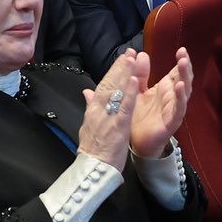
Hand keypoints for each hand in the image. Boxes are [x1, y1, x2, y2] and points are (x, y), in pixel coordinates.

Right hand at [78, 52, 140, 168]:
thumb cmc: (92, 151)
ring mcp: (108, 117)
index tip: (121, 59)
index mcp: (93, 110)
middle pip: (109, 84)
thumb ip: (89, 107)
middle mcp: (99, 110)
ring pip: (116, 91)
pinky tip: (134, 80)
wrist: (93, 168)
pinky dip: (129, 92)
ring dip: (124, 73)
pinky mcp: (118, 125)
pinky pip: (124, 106)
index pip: (103, 85)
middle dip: (120, 67)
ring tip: (132, 58)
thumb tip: (87, 92)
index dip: (113, 71)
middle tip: (129, 52)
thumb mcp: (87, 125)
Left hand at [127, 47, 192, 157]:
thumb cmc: (138, 117)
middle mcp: (172, 97)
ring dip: (185, 78)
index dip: (181, 61)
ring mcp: (173, 109)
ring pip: (184, 92)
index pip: (177, 72)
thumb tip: (140, 54)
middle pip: (184, 78)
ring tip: (183, 65)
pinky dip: (180, 98)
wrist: (135, 143)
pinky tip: (180, 87)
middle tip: (183, 54)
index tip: (181, 49)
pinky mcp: (171, 122)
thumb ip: (139, 74)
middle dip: (185, 66)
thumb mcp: (136, 91)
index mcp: (164, 88)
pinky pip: (178, 109)